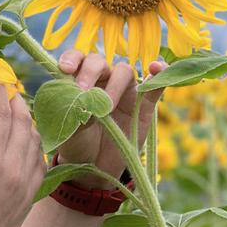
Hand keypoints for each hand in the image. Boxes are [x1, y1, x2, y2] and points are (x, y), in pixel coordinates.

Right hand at [0, 82, 45, 226]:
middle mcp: (13, 170)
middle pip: (22, 122)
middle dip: (13, 100)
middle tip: (2, 88)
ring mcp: (25, 184)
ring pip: (35, 140)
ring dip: (26, 119)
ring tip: (14, 109)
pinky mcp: (29, 197)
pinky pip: (39, 160)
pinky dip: (34, 142)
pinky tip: (24, 140)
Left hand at [53, 51, 166, 188]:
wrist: (95, 167)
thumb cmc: (78, 143)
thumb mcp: (68, 132)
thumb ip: (72, 115)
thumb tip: (85, 104)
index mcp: (79, 81)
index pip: (77, 60)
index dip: (71, 59)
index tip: (65, 70)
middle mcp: (102, 80)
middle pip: (99, 62)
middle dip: (89, 72)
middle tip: (83, 93)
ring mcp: (125, 90)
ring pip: (123, 71)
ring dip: (114, 85)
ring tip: (106, 108)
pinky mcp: (145, 104)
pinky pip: (155, 85)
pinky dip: (160, 72)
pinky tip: (156, 68)